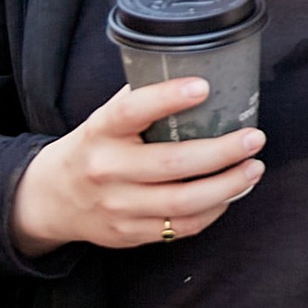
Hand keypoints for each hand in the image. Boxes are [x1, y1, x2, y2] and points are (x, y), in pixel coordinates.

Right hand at [11, 78, 265, 253]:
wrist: (53, 198)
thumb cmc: (95, 147)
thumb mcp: (106, 118)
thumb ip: (143, 101)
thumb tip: (201, 74)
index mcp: (100, 131)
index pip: (131, 110)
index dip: (167, 98)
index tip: (203, 86)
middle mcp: (106, 170)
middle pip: (171, 164)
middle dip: (221, 152)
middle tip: (254, 138)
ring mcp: (117, 206)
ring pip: (182, 203)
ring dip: (227, 186)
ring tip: (253, 168)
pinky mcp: (129, 233)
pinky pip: (180, 228)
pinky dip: (213, 211)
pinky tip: (231, 193)